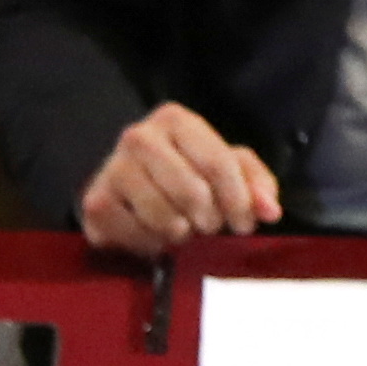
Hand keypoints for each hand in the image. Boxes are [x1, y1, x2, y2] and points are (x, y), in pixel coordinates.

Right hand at [78, 102, 280, 256]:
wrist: (129, 189)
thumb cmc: (188, 174)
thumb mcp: (228, 170)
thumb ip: (256, 183)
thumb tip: (270, 210)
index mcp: (176, 120)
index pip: (217, 163)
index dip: (238, 201)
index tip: (244, 224)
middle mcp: (139, 136)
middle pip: (192, 191)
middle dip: (210, 219)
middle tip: (209, 226)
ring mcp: (112, 168)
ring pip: (164, 216)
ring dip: (181, 233)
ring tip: (183, 229)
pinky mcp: (95, 202)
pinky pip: (136, 235)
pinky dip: (154, 244)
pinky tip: (157, 236)